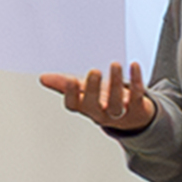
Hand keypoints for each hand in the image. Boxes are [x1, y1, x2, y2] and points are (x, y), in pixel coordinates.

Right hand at [39, 62, 155, 131]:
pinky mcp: (138, 108)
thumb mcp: (83, 93)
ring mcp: (120, 112)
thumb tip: (43, 78)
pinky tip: (134, 65)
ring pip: (117, 103)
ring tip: (115, 65)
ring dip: (116, 83)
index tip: (70, 80)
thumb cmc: (104, 101)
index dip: (71, 94)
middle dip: (94, 89)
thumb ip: (64, 86)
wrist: (132, 117)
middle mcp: (101, 112)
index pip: (74, 105)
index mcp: (85, 107)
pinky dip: (136, 80)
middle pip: (95, 105)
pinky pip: (137, 95)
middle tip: (94, 71)